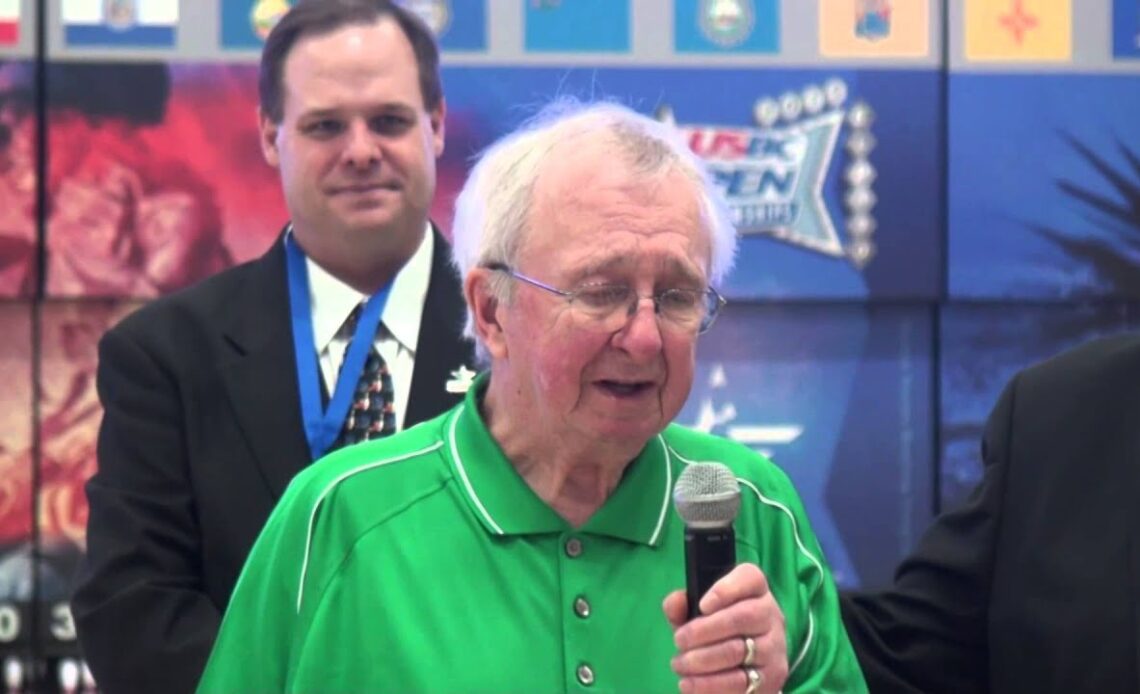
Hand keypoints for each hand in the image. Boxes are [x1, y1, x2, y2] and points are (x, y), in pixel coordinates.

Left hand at [663, 563, 787, 693]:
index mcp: (755, 590)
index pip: (750, 578)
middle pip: (742, 616)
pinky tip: (689, 684)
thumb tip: (675, 603)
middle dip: (704, 630)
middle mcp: (771, 615)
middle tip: (679, 640)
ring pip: (738, 651)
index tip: (701, 605)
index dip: (725, 589)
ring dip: (702, 660)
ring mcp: (774, 647)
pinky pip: (740, 683)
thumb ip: (683, 605)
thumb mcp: (698, 613)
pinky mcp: (772, 678)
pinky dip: (710, 685)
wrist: (748, 666)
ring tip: (679, 664)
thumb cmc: (718, 630)